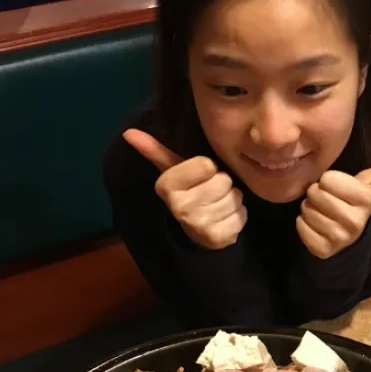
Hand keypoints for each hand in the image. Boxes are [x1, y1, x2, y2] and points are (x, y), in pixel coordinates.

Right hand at [123, 129, 246, 250]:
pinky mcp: (218, 239)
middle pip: (223, 180)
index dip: (208, 168)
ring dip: (232, 199)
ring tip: (218, 204)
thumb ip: (155, 150)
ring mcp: (199, 226)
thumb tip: (129, 132)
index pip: (206, 164)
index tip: (200, 176)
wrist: (197, 232)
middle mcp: (180, 208)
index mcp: (167, 186)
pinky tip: (225, 218)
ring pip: (235, 197)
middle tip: (211, 192)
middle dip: (222, 184)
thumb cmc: (189, 192)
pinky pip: (241, 215)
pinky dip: (238, 215)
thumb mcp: (173, 170)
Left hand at [297, 152, 370, 259]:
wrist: (345, 239)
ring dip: (310, 210)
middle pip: (315, 193)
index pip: (327, 178)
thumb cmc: (353, 203)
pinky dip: (303, 225)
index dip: (328, 181)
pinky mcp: (322, 250)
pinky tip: (317, 228)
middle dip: (317, 195)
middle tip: (329, 202)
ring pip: (306, 209)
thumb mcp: (370, 184)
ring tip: (324, 214)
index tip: (339, 190)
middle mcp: (356, 221)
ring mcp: (339, 239)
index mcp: (368, 200)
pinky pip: (300, 227)